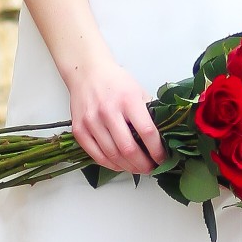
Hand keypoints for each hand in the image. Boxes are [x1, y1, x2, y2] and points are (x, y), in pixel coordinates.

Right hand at [67, 54, 165, 175]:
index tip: (162, 158)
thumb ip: (148, 112)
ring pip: (112, 155)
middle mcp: (108, 111)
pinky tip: (120, 165)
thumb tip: (162, 136)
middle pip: (128, 149)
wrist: (87, 72)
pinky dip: (111, 165)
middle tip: (150, 169)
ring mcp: (91, 121)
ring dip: (128, 168)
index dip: (157, 150)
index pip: (146, 132)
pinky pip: (96, 155)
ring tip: (137, 169)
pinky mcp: (79, 130)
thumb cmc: (115, 81)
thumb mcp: (138, 90)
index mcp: (128, 100)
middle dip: (143, 165)